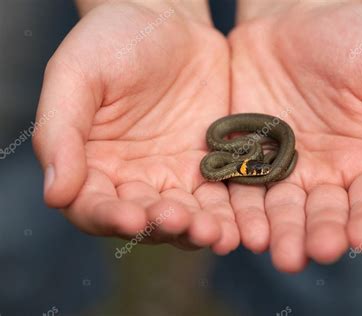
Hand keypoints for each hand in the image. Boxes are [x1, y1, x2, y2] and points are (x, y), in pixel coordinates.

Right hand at [33, 1, 239, 253]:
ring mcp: (173, 175)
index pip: (93, 206)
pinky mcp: (208, 166)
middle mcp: (132, 179)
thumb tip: (55, 193)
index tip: (131, 218)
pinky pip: (219, 196)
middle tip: (182, 222)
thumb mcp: (76, 75)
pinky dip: (228, 213)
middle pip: (145, 219)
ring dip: (200, 228)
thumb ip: (60, 131)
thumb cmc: (112, 41)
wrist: (167, 22)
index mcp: (91, 165)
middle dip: (163, 225)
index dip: (109, 218)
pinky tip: (239, 222)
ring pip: (185, 216)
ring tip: (216, 232)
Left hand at [228, 1, 361, 271]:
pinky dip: (243, 210)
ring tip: (276, 251)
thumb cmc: (351, 39)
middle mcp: (325, 174)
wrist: (292, 15)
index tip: (361, 236)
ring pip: (282, 210)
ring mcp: (283, 169)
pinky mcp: (247, 159)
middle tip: (313, 251)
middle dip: (320, 234)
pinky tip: (242, 226)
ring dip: (280, 232)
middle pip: (324, 215)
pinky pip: (243, 189)